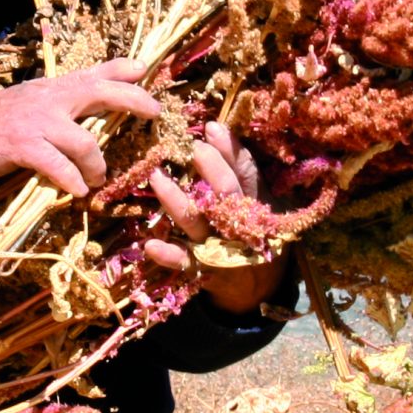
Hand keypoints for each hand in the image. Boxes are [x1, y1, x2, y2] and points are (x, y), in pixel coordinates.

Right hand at [0, 59, 161, 196]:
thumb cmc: (1, 119)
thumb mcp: (35, 99)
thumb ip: (65, 99)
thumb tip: (97, 98)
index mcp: (55, 88)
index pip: (94, 72)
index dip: (122, 70)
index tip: (145, 70)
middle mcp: (51, 99)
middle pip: (101, 93)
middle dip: (132, 100)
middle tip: (154, 113)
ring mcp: (38, 122)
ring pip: (85, 142)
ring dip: (97, 165)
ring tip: (97, 178)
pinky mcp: (25, 146)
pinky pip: (58, 166)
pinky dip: (72, 181)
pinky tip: (78, 191)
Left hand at [144, 121, 283, 312]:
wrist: (257, 285)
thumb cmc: (255, 229)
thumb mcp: (262, 200)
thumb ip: (244, 169)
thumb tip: (216, 127)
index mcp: (257, 205)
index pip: (247, 174)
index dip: (230, 151)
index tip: (211, 127)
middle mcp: (238, 226)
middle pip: (226, 195)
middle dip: (211, 170)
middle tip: (192, 148)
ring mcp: (218, 248)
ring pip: (196, 222)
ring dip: (176, 200)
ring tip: (156, 177)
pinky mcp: (201, 269)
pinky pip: (183, 261)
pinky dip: (168, 254)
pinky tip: (150, 244)